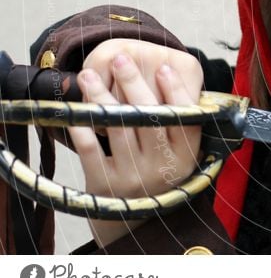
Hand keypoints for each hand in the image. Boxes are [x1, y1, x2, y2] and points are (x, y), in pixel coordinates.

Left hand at [67, 39, 203, 246]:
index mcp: (186, 155)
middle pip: (149, 119)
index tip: (164, 66)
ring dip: (101, 98)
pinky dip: (83, 129)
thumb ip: (179, 120)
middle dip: (133, 84)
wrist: (138, 219)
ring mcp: (133, 177)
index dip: (175, 92)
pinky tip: (76, 110)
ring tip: (88, 75)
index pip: (183, 118)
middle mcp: (162, 167)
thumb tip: (170, 72)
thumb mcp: (180, 152)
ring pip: (118, 129)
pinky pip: (92, 151)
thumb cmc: (161, 170)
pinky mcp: (105, 186)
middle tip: (121, 58)